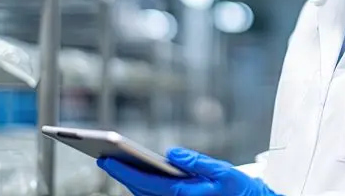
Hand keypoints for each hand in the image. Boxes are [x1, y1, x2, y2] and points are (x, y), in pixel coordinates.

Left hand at [98, 147, 279, 195]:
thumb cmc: (240, 190)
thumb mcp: (224, 171)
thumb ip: (197, 161)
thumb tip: (171, 153)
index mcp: (186, 194)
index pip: (147, 183)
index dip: (124, 172)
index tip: (106, 160)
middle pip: (141, 191)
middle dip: (122, 175)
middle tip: (103, 158)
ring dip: (130, 181)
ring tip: (116, 163)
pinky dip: (143, 186)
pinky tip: (137, 174)